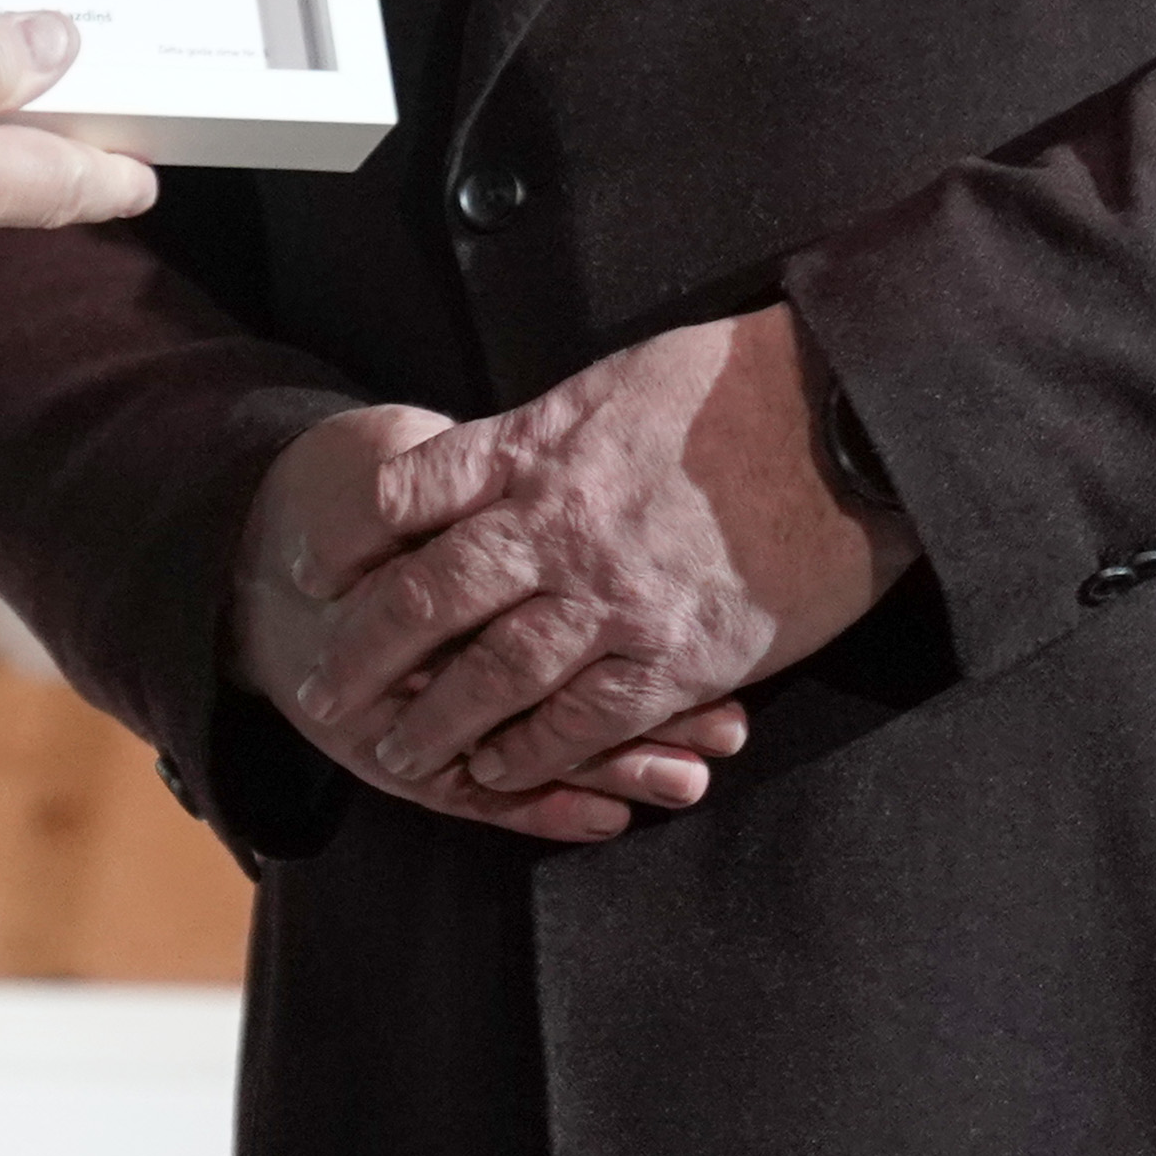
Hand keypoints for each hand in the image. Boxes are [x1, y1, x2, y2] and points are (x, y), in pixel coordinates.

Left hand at [229, 404, 749, 844]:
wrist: (848, 419)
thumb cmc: (733, 384)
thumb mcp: (608, 382)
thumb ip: (538, 437)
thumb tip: (482, 462)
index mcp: (535, 448)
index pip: (402, 494)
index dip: (344, 538)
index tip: (307, 570)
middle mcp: (558, 527)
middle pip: (427, 598)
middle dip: (363, 652)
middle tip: (319, 690)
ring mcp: (617, 599)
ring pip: (494, 676)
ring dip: (435, 722)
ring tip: (395, 753)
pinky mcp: (680, 656)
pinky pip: (585, 722)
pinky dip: (532, 754)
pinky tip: (496, 772)